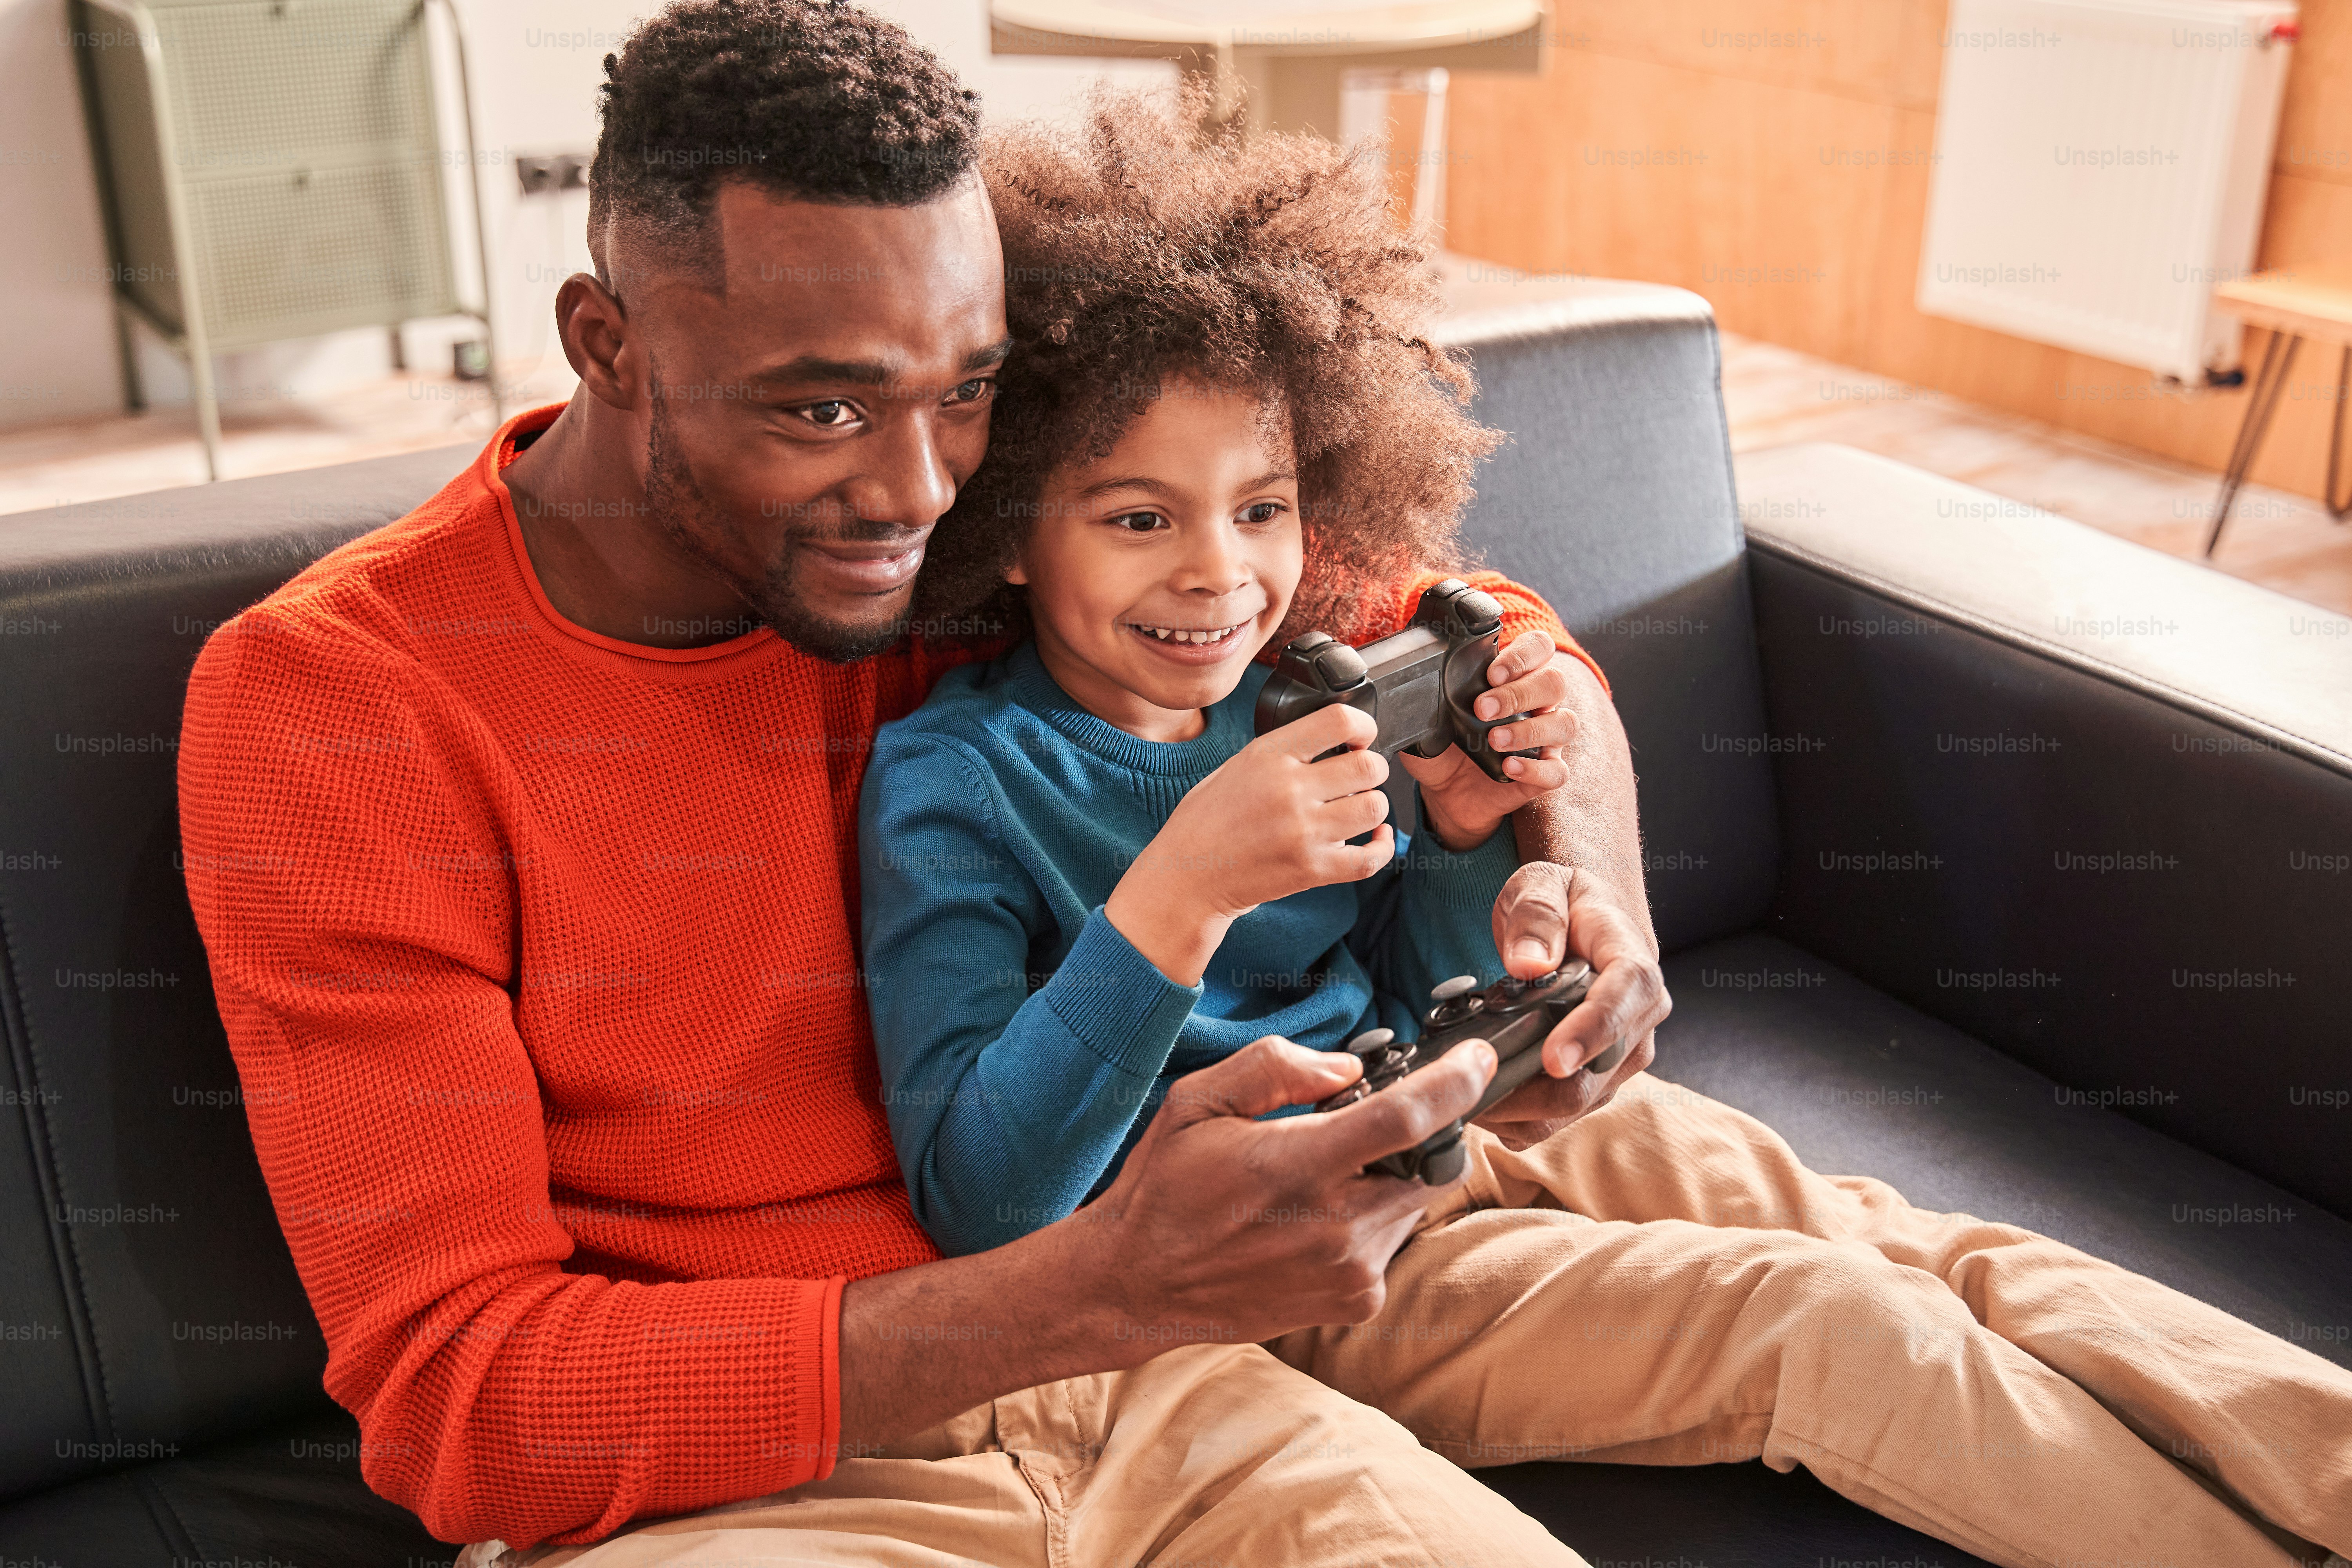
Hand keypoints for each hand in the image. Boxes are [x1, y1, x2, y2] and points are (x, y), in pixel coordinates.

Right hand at [1080, 1033, 1495, 1342]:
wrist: (1136, 1286)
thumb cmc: (1164, 1187)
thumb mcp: (1197, 1101)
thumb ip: (1275, 1068)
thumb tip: (1350, 1069)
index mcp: (1297, 1169)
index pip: (1407, 1121)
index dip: (1455, 1084)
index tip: (1479, 1060)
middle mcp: (1335, 1227)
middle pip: (1433, 1165)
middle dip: (1427, 1132)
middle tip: (1381, 1116)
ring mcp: (1351, 1272)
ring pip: (1415, 1201)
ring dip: (1392, 1175)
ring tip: (1327, 1172)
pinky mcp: (1355, 1301)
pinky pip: (1394, 1240)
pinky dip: (1374, 1215)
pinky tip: (1319, 1214)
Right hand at [1105, 703, 1392, 984]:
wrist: (1186, 877)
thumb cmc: (1206, 821)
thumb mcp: (1236, 765)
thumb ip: (1283, 751)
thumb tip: (1335, 741)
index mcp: (1268, 755)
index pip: (1339, 720)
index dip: (1362, 726)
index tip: (1360, 737)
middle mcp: (1288, 790)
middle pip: (1368, 767)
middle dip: (1372, 770)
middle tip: (1358, 778)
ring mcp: (1302, 832)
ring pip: (1375, 808)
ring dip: (1372, 808)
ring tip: (1355, 810)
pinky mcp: (1311, 869)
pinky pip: (1370, 858)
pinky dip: (1383, 847)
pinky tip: (1378, 838)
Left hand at [1394, 630, 1578, 850]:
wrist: (1445, 793)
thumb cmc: (1443, 746)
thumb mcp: (1429, 718)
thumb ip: (1426, 698)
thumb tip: (1409, 688)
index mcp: (1513, 677)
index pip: (1539, 648)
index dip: (1523, 655)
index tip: (1491, 673)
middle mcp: (1537, 703)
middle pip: (1554, 682)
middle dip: (1519, 692)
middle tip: (1481, 709)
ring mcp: (1545, 738)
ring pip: (1564, 723)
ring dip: (1529, 729)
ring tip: (1493, 740)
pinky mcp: (1544, 773)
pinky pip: (1557, 771)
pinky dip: (1535, 769)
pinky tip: (1509, 768)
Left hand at [1473, 861, 1670, 1147]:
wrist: (1589, 923)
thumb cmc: (1565, 903)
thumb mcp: (1544, 884)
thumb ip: (1536, 916)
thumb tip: (1527, 964)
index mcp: (1634, 967)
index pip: (1624, 1002)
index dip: (1591, 1034)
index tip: (1551, 1059)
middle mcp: (1639, 1021)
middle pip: (1594, 1075)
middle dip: (1532, 1088)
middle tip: (1467, 1081)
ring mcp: (1621, 1059)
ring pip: (1574, 1108)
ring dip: (1518, 1110)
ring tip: (1463, 1092)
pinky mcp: (1599, 1084)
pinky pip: (1560, 1120)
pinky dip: (1518, 1120)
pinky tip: (1483, 1101)